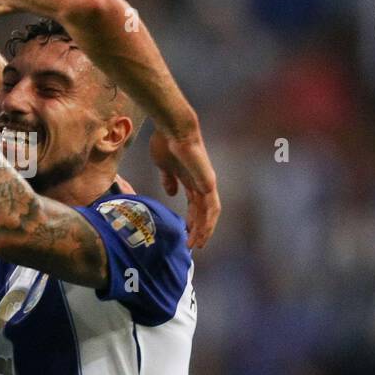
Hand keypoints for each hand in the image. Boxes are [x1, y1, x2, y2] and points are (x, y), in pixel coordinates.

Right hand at [150, 128, 219, 249]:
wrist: (172, 130)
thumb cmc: (165, 142)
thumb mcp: (163, 166)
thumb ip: (168, 179)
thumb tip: (171, 193)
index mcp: (190, 179)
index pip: (194, 204)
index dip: (191, 219)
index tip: (184, 232)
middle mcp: (201, 183)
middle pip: (202, 212)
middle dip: (197, 229)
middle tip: (191, 244)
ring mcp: (206, 183)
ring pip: (208, 213)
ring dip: (203, 230)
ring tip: (195, 244)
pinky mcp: (208, 183)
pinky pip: (211, 208)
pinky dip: (208, 222)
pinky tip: (202, 233)